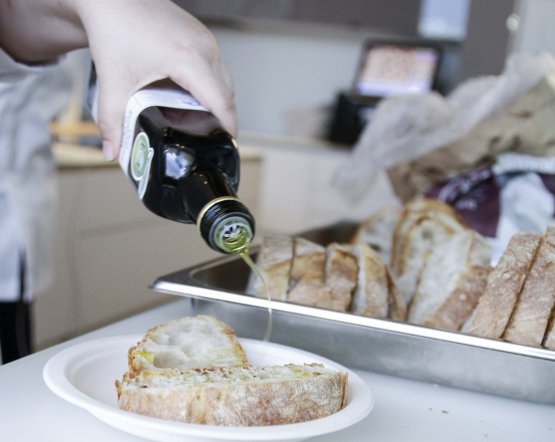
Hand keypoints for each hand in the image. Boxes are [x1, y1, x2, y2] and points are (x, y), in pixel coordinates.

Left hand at [76, 0, 236, 159]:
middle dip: (216, 118)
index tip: (225, 145)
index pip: (222, 102)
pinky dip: (205, 85)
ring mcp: (205, 38)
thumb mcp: (113, 82)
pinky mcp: (200, 34)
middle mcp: (204, 47)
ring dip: (211, 101)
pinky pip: (214, 66)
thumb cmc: (113, 29)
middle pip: (226, 94)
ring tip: (185, 115)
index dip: (228, 127)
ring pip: (222, 80)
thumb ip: (112, 121)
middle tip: (197, 135)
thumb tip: (113, 151)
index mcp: (190, 59)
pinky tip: (181, 94)